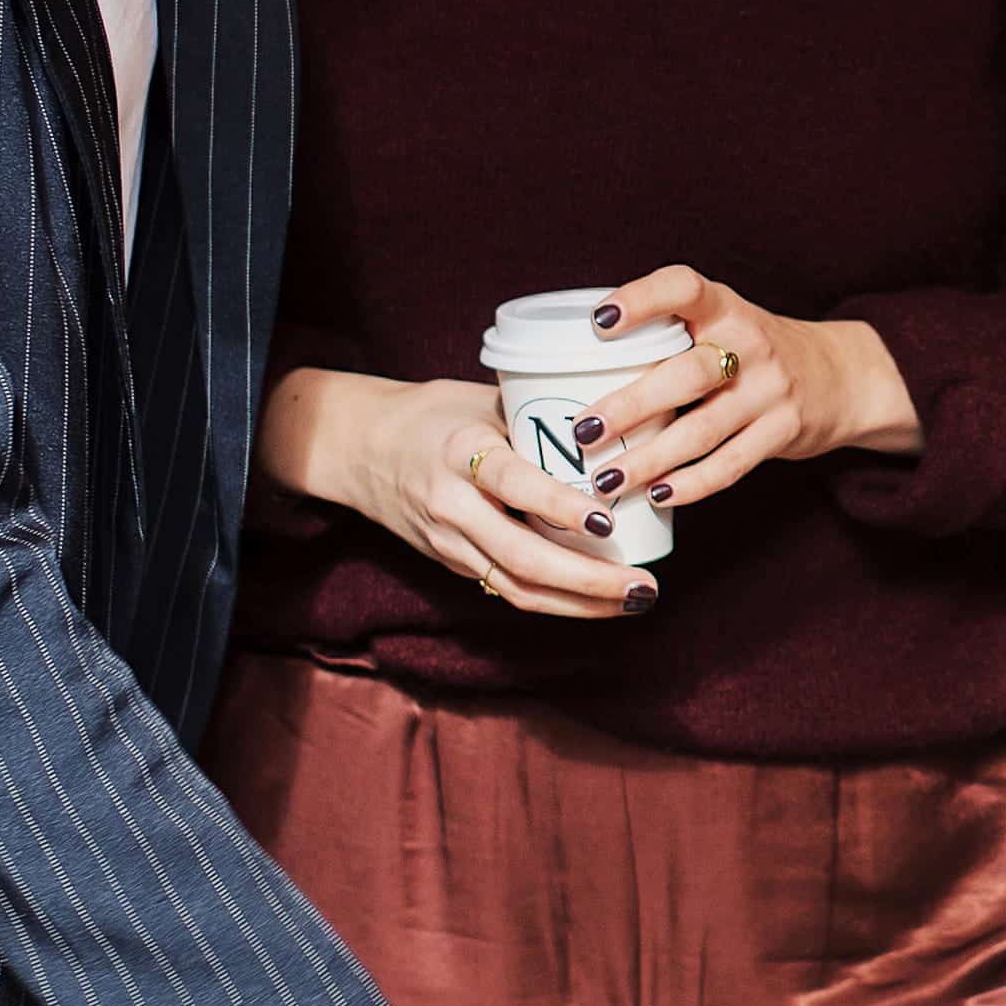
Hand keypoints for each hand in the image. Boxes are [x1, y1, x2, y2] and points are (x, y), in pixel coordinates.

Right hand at [267, 369, 650, 618]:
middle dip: (588, 581)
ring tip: (635, 600)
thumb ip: (538, 420)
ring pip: (517, 587)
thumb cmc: (435, 414)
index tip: (607, 520)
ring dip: (580, 604)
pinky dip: (556, 599)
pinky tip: (599, 600)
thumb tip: (619, 428)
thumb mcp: (482, 401)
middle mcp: (452, 504)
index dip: (559, 506)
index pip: (513, 484)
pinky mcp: (452, 562)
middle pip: (522, 557)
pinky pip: (508, 587)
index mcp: (461, 452)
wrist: (360, 447)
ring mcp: (449, 542)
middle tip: (644, 586)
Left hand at [565, 267, 917, 514]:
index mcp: (724, 306)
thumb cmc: (751, 350)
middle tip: (581, 432)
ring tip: (606, 480)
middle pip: (686, 374)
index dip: (641, 299)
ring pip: (703, 428)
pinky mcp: (784, 430)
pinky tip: (658, 496)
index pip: (682, 287)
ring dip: (651, 458)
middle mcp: (749, 342)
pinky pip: (732, 463)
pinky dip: (692, 484)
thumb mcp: (721, 323)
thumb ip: (668, 336)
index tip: (598, 321)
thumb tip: (570, 367)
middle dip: (630, 406)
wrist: (839, 375)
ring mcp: (771, 388)